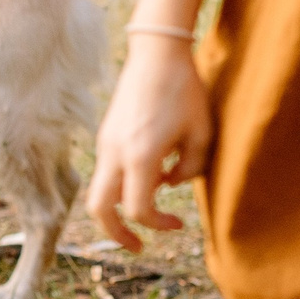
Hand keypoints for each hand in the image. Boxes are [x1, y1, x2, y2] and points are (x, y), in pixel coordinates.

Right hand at [85, 39, 212, 251]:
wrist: (157, 53)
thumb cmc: (184, 91)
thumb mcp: (201, 133)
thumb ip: (190, 168)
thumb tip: (169, 184)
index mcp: (140, 156)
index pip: (138, 210)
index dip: (157, 224)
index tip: (179, 222)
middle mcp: (115, 153)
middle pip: (98, 209)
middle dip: (117, 233)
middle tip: (138, 245)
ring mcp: (106, 143)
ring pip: (99, 192)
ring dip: (121, 207)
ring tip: (149, 208)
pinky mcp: (106, 135)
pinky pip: (107, 172)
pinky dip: (123, 185)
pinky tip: (151, 173)